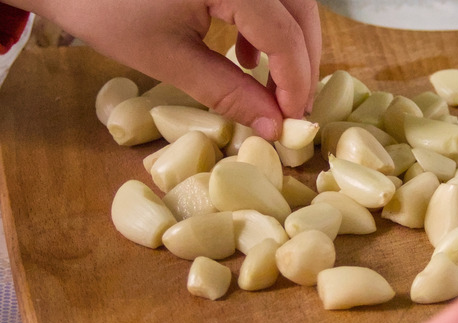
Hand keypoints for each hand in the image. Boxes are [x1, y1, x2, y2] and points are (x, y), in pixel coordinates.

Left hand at [7, 0, 320, 139]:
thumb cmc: (105, 8)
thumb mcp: (169, 58)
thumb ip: (228, 92)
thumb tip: (273, 127)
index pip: (284, 36)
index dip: (295, 82)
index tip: (293, 121)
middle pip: (301, 11)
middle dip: (303, 61)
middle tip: (293, 106)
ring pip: (292, 0)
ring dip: (289, 42)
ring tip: (273, 86)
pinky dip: (268, 23)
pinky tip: (247, 53)